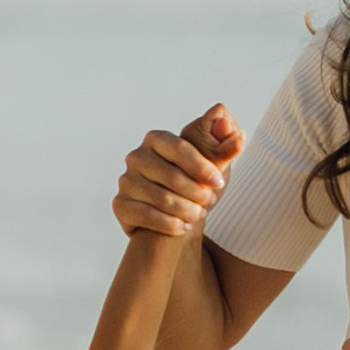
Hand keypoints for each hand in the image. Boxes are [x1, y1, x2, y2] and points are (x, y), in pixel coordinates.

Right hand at [114, 105, 240, 241]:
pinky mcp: (120, 204)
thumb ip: (224, 146)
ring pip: (161, 198)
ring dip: (186, 210)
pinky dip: (169, 224)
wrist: (178, 212)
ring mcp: (126, 181)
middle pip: (170, 175)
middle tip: (210, 201)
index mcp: (156, 139)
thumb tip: (229, 121)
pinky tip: (183, 227)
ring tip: (199, 215)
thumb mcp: (214, 165)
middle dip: (196, 191)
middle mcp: (136, 157)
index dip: (201, 166)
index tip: (219, 182)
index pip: (179, 148)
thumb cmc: (196, 182)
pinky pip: (146, 215)